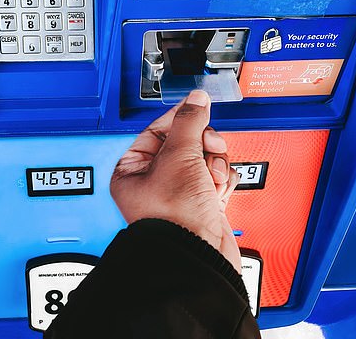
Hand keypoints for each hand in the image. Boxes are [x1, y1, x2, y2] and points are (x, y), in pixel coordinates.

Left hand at [110, 90, 240, 271]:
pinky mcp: (202, 203)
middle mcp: (154, 181)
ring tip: (210, 179)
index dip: (179, 118)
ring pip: (205, 158)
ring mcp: (180, 193)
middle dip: (202, 145)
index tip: (197, 106)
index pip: (157, 130)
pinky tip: (217, 192)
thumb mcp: (179, 156)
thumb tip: (197, 100)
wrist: (199, 255)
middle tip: (207, 148)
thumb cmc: (174, 217)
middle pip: (186, 142)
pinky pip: (217, 177)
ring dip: (213, 165)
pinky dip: (222, 182)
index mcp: (133, 170)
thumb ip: (190, 122)